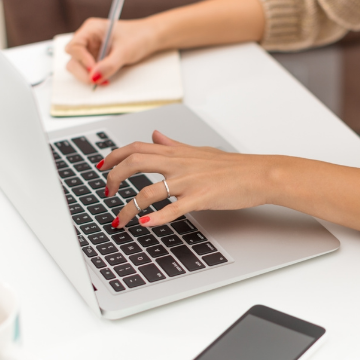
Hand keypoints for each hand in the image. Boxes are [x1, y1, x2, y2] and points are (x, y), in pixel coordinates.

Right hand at [64, 17, 159, 85]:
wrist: (150, 38)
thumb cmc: (139, 37)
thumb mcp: (125, 51)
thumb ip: (109, 65)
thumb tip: (94, 78)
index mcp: (91, 29)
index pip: (75, 45)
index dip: (81, 59)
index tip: (93, 69)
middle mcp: (88, 39)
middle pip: (73, 58)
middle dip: (82, 71)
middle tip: (96, 81)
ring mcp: (91, 50)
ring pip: (78, 66)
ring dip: (88, 76)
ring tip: (104, 81)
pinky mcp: (96, 59)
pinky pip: (89, 71)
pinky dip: (95, 77)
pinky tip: (106, 80)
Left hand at [98, 131, 274, 228]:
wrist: (257, 174)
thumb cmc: (231, 166)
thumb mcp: (198, 151)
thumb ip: (173, 145)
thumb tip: (155, 135)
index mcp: (176, 153)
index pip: (136, 148)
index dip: (114, 156)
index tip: (102, 166)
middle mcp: (178, 164)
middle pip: (134, 163)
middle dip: (113, 178)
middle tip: (107, 193)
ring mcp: (188, 181)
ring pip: (148, 191)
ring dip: (128, 208)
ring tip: (119, 220)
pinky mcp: (200, 198)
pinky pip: (172, 209)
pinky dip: (155, 217)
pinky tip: (144, 224)